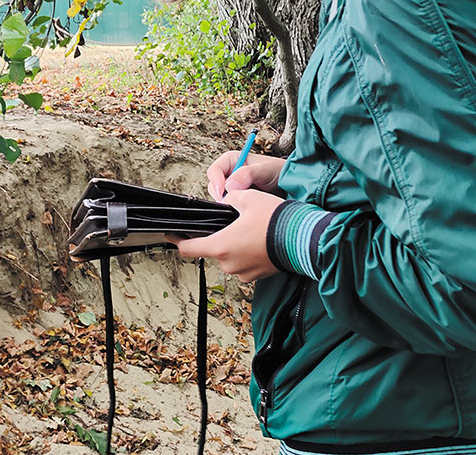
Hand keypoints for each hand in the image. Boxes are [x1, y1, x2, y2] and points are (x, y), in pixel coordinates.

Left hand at [166, 189, 285, 281]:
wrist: (304, 240)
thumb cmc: (276, 220)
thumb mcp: (248, 198)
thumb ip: (230, 199)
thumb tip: (226, 201)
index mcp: (220, 246)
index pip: (189, 248)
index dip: (178, 241)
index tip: (171, 235)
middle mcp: (229, 264)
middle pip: (214, 249)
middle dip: (220, 236)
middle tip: (235, 221)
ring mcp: (244, 273)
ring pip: (231, 256)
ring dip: (236, 244)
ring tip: (253, 229)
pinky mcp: (258, 276)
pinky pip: (246, 262)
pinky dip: (249, 252)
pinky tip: (262, 239)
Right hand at [206, 150, 285, 201]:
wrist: (289, 184)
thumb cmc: (277, 171)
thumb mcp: (264, 170)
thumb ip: (247, 174)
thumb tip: (229, 185)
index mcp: (231, 160)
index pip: (214, 170)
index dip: (216, 181)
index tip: (222, 192)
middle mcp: (229, 174)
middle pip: (214, 186)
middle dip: (222, 194)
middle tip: (234, 201)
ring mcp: (232, 188)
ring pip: (220, 197)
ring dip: (229, 202)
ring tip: (245, 202)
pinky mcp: (236, 200)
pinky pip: (229, 205)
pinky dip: (234, 208)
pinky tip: (246, 208)